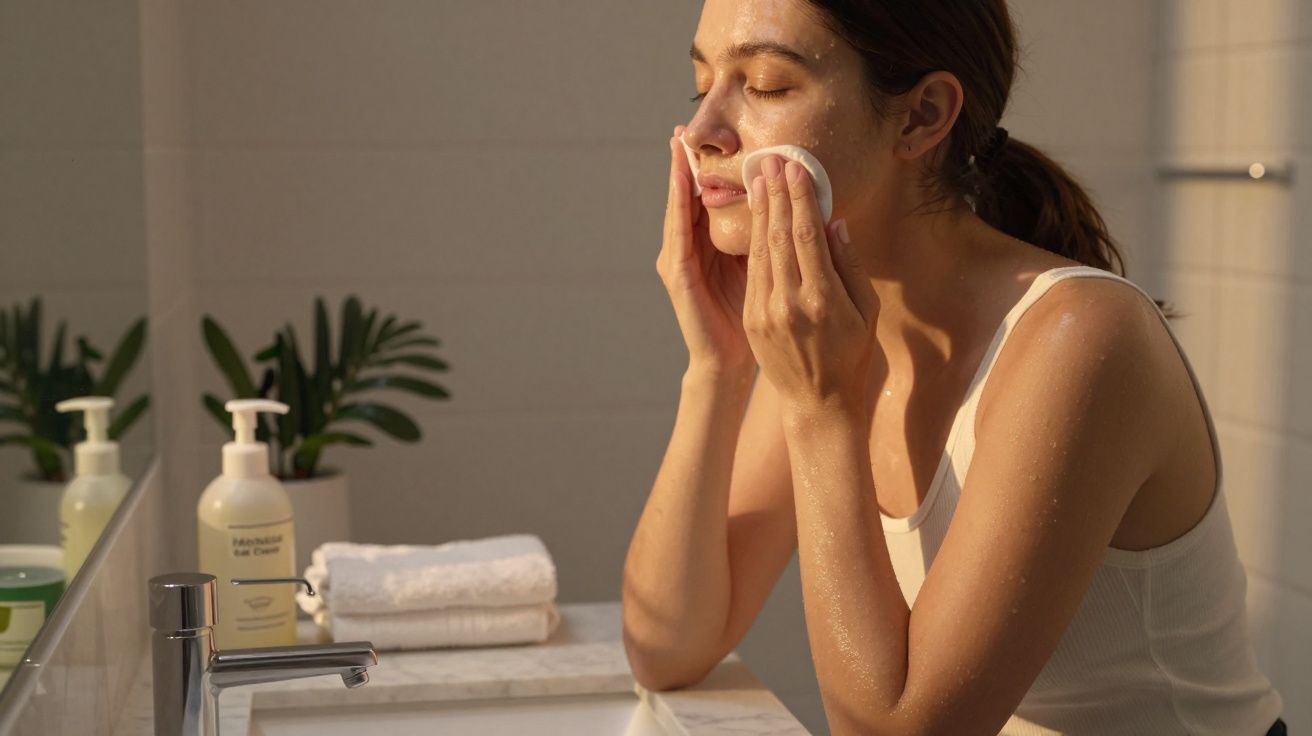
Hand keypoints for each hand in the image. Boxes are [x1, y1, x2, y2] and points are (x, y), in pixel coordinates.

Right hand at [656, 124, 752, 374]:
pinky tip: (682, 181)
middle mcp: (689, 249)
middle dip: (685, 162)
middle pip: (687, 197)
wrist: (731, 361)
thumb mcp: (762, 268)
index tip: (715, 136)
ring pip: (679, 208)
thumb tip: (792, 203)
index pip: (709, 199)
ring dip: (677, 175)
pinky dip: (678, 204)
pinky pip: (678, 232)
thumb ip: (768, 237)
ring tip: (678, 143)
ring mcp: (679, 260)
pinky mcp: (677, 275)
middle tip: (684, 126)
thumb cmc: (753, 318)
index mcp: (710, 246)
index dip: (709, 169)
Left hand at [743, 156, 880, 414]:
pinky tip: (754, 216)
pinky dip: (753, 239)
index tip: (796, 168)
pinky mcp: (752, 318)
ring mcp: (766, 312)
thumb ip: (850, 266)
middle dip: (775, 195)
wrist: (818, 402)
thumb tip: (833, 222)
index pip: (807, 237)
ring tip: (760, 178)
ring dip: (760, 211)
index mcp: (823, 300)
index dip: (800, 199)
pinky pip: (753, 270)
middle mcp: (790, 304)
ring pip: (761, 250)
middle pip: (779, 237)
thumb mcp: (866, 312)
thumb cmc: (852, 354)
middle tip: (772, 159)